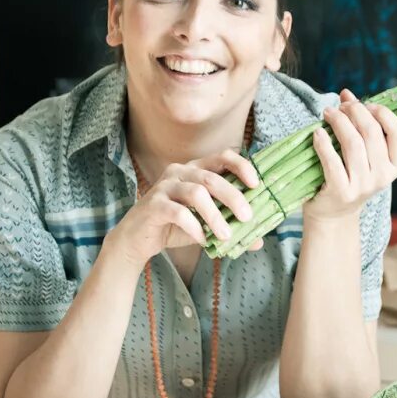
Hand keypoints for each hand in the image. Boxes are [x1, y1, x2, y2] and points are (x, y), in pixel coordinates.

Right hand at [106, 150, 262, 267]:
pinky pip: (178, 212)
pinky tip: (203, 240)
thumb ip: (231, 227)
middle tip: (247, 217)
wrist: (138, 240)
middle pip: (212, 177)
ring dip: (215, 215)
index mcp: (195, 169)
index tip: (256, 184)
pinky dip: (195, 227)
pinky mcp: (153, 204)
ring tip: (226, 235)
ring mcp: (164, 186)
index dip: (241, 166)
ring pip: (196, 193)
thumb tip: (258, 240)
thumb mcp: (206, 225)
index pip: (222, 157)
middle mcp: (180, 172)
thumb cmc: (175, 227)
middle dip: (233, 196)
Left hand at [305, 89, 396, 221]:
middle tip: (340, 106)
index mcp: (396, 165)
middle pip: (372, 133)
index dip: (383, 114)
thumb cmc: (350, 175)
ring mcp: (364, 185)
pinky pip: (332, 160)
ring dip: (338, 122)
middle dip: (355, 112)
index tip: (365, 104)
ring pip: (353, 143)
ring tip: (327, 113)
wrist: (334, 213)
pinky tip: (317, 132)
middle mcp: (384, 176)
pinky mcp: (342, 191)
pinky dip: (323, 142)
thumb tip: (347, 94)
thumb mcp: (364, 153)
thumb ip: (359, 124)